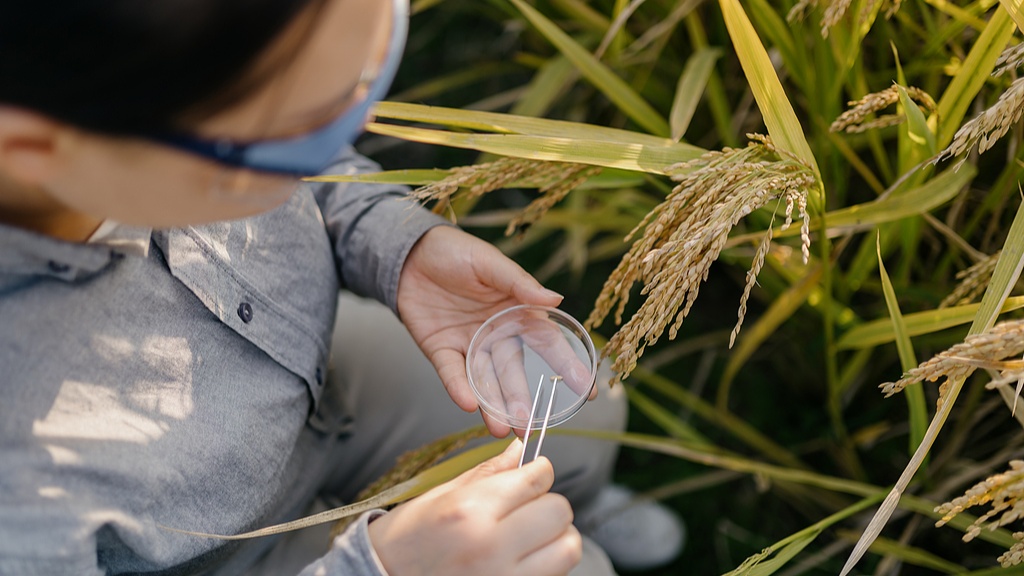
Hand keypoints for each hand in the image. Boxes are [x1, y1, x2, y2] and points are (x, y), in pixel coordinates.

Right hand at [368, 439, 581, 575]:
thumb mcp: (441, 495)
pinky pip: (555, 575)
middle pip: (559, 512)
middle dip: (549, 504)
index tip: (533, 475)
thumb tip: (521, 450)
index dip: (539, 472)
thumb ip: (488, 474)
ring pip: (568, 548)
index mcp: (471, 511)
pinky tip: (522, 559)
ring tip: (531, 537)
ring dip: (557, 538)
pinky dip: (548, 564)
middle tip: (529, 508)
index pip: (537, 479)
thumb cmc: (408, 540)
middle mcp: (492, 546)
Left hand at [398, 225, 589, 436]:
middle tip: (530, 427)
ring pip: (484, 380)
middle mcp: (496, 335)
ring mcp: (468, 345)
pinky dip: (458, 388)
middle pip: (512, 372)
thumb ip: (518, 283)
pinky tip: (468, 405)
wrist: (410, 253)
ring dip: (492, 405)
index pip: (547, 343)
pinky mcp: (441, 350)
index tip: (586, 391)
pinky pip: (450, 372)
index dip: (567, 366)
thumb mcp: (489, 262)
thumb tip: (555, 298)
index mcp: (517, 313)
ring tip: (501, 430)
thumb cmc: (456, 252)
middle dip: (521, 400)